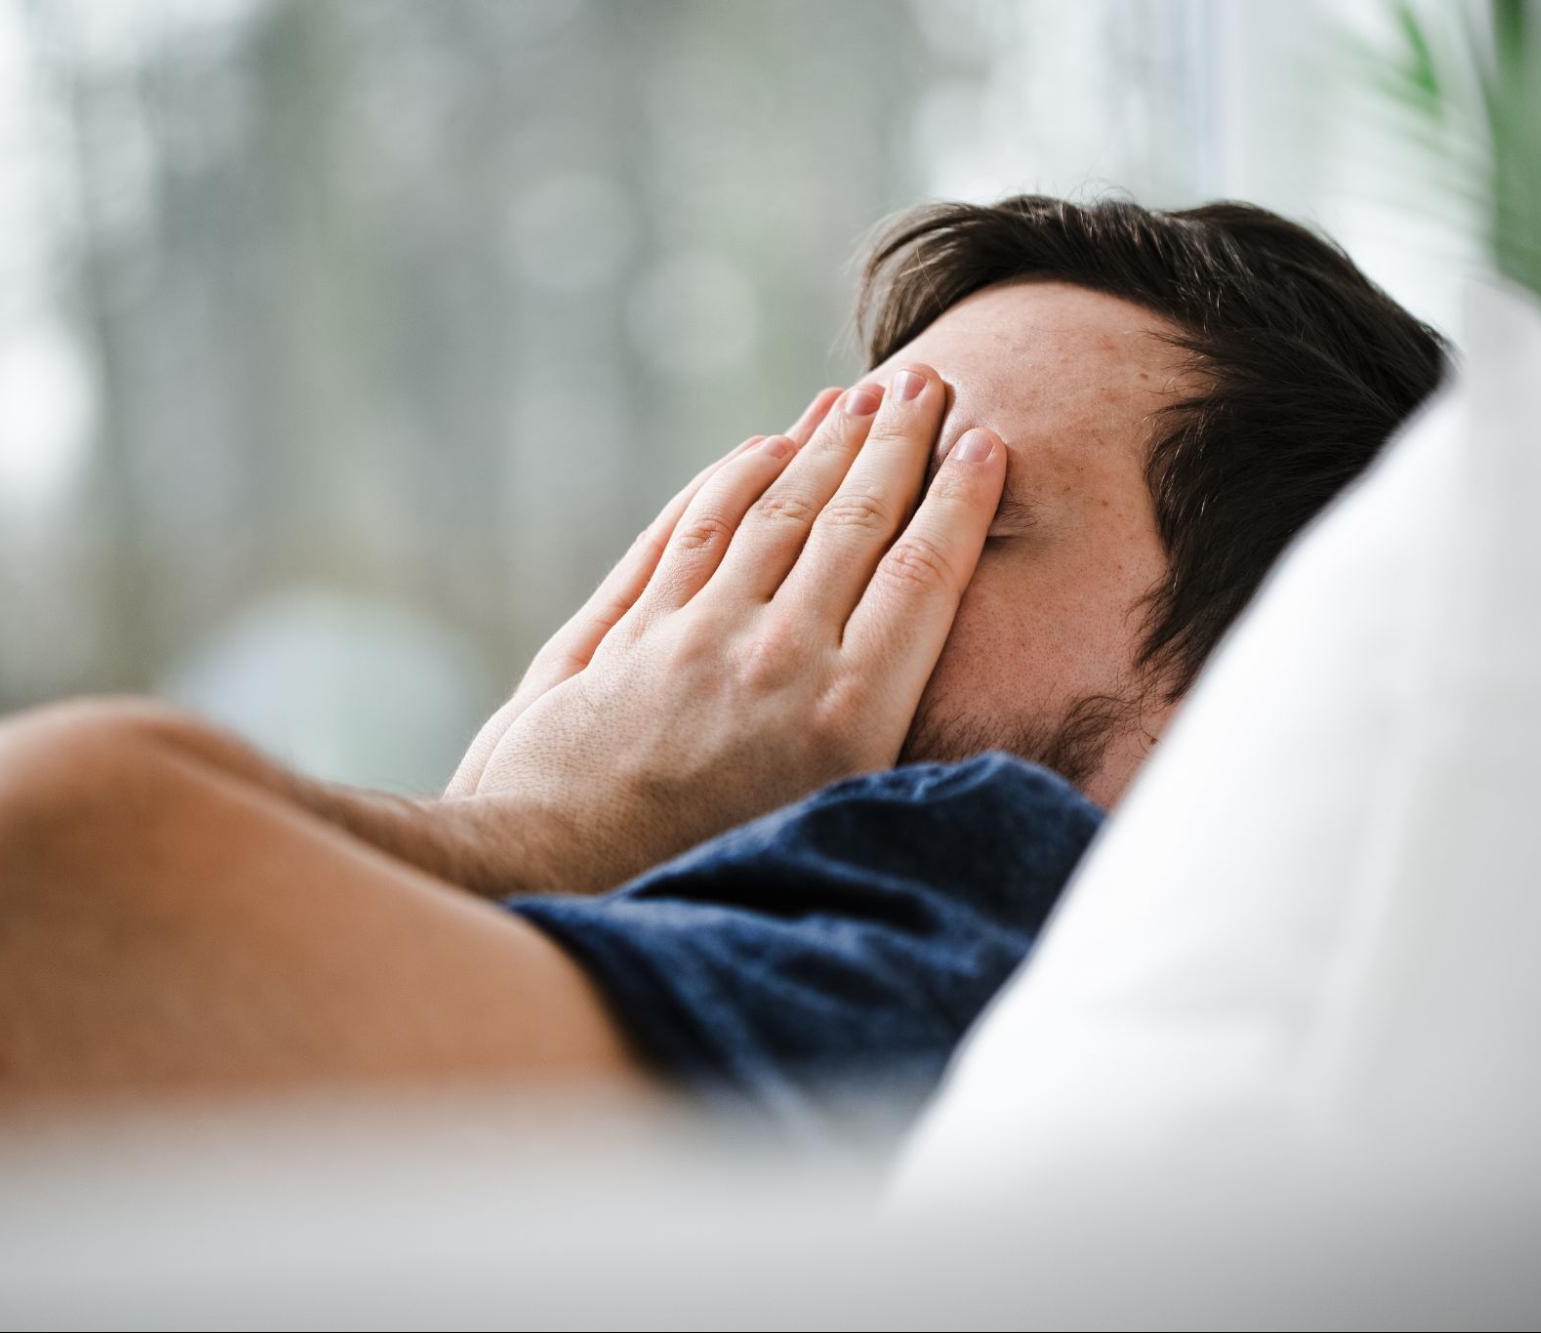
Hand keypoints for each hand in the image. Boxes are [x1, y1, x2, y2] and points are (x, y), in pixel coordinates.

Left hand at [472, 364, 1005, 889]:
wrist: (556, 881)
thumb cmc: (702, 880)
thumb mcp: (821, 830)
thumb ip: (873, 740)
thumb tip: (925, 677)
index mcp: (846, 719)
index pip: (919, 577)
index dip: (957, 502)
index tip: (984, 445)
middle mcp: (777, 660)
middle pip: (851, 523)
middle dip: (894, 443)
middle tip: (926, 383)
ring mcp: (699, 636)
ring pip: (773, 512)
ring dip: (820, 445)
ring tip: (856, 397)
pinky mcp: (634, 632)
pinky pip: (693, 530)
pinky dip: (732, 478)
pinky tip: (760, 447)